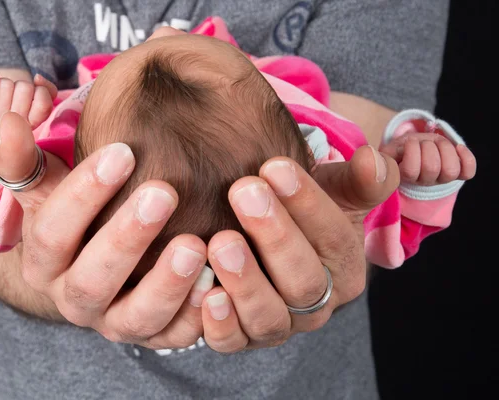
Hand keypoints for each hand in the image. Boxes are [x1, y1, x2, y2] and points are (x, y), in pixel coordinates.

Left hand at [0, 72, 56, 141]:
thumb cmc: (21, 108)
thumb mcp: (39, 103)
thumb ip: (49, 90)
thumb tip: (37, 78)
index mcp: (34, 124)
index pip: (43, 102)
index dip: (41, 92)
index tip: (35, 97)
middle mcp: (16, 124)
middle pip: (25, 87)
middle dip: (23, 86)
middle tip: (18, 96)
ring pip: (6, 84)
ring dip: (7, 84)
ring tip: (5, 95)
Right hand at [0, 112, 214, 348]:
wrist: (113, 262)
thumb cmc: (84, 215)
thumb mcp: (53, 189)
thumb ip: (27, 162)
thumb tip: (8, 123)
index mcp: (44, 265)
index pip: (51, 234)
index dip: (83, 194)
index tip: (123, 151)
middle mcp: (75, 300)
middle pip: (91, 279)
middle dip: (125, 237)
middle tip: (163, 193)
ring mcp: (115, 323)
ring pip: (134, 317)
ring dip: (165, 284)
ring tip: (195, 245)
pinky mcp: (153, 335)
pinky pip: (173, 337)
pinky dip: (195, 316)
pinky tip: (216, 284)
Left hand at [199, 146, 400, 351]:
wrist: (267, 238)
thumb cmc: (300, 211)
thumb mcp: (335, 192)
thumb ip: (359, 179)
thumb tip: (374, 160)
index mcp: (345, 269)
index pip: (334, 239)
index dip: (306, 203)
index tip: (275, 167)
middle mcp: (316, 305)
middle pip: (303, 280)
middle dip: (274, 235)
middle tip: (244, 191)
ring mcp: (279, 325)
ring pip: (269, 316)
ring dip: (245, 281)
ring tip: (221, 242)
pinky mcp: (242, 338)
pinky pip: (232, 342)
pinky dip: (220, 325)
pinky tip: (207, 295)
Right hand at [379, 133, 475, 185]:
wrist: (416, 150)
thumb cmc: (400, 151)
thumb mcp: (387, 151)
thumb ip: (383, 156)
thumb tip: (381, 159)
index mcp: (405, 178)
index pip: (411, 170)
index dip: (411, 150)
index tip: (409, 142)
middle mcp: (424, 182)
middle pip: (432, 168)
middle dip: (427, 146)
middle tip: (423, 142)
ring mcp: (442, 178)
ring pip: (450, 170)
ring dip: (444, 149)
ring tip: (437, 143)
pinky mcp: (458, 173)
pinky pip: (468, 172)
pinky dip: (466, 157)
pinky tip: (458, 147)